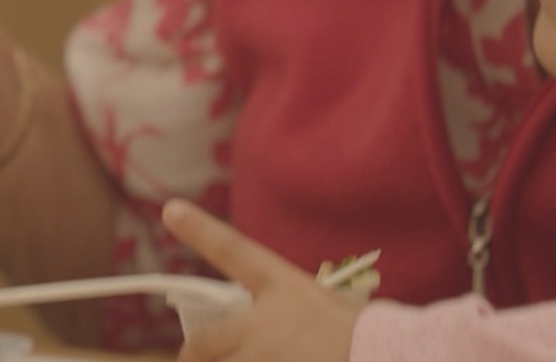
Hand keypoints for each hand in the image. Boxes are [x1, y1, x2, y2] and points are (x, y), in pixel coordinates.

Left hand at [162, 199, 357, 361]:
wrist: (384, 353)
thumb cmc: (362, 331)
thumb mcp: (325, 304)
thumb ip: (284, 313)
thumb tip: (251, 333)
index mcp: (281, 286)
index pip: (233, 252)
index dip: (199, 231)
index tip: (171, 209)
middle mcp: (262, 323)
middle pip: (203, 343)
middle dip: (191, 355)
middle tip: (188, 359)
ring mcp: (262, 359)